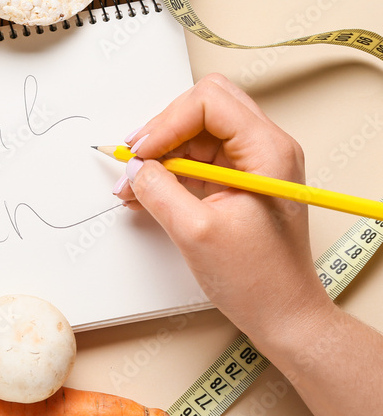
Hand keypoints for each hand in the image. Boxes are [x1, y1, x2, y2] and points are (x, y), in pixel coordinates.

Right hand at [116, 74, 333, 339]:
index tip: (142, 152)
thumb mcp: (196, 232)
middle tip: (136, 159)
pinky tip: (146, 192)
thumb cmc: (258, 279)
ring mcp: (251, 165)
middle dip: (162, 130)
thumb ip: (159, 190)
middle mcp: (264, 149)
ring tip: (135, 183)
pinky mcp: (237, 182)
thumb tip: (134, 169)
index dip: (167, 121)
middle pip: (202, 108)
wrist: (282, 314)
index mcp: (268, 151)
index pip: (210, 101)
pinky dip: (168, 171)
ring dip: (160, 153)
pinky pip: (195, 159)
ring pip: (194, 133)